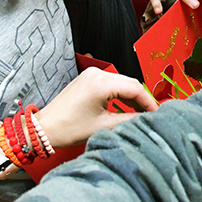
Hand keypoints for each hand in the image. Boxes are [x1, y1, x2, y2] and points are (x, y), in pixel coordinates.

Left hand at [35, 67, 158, 147]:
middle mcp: (97, 73)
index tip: (157, 114)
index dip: (149, 102)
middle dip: (142, 98)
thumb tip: (147, 119)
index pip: (135, 88)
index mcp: (101, 83)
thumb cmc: (69, 128)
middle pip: (130, 82)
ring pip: (122, 82)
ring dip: (132, 96)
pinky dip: (121, 93)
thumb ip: (129, 120)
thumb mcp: (104, 126)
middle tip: (151, 114)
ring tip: (140, 112)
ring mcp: (91, 73)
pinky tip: (126, 106)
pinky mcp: (88, 77)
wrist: (45, 128)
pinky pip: (112, 82)